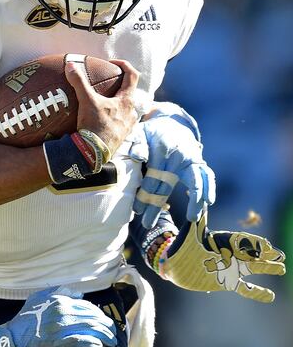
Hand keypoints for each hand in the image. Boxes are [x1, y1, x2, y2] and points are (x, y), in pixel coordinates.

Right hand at [0, 287, 116, 346]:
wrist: (11, 340)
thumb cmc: (26, 320)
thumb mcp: (38, 298)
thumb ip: (59, 292)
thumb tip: (79, 294)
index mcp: (59, 301)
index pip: (86, 306)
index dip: (98, 314)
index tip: (105, 321)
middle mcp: (61, 312)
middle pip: (91, 317)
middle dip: (105, 325)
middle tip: (113, 332)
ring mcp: (59, 327)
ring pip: (89, 328)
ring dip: (103, 335)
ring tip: (112, 341)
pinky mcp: (57, 342)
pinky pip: (80, 341)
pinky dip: (91, 342)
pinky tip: (98, 345)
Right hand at [65, 58, 139, 158]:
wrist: (94, 153)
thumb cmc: (94, 126)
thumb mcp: (86, 101)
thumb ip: (79, 82)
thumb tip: (70, 65)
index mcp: (127, 101)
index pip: (133, 76)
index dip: (124, 65)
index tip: (113, 64)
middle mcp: (132, 113)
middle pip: (130, 94)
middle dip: (121, 87)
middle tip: (108, 85)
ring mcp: (128, 127)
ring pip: (127, 110)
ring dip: (118, 104)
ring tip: (105, 104)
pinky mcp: (122, 137)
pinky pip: (121, 124)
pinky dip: (114, 119)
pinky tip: (102, 121)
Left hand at [132, 103, 215, 228]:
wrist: (171, 123)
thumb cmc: (151, 133)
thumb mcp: (140, 133)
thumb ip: (137, 144)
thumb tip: (138, 156)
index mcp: (161, 150)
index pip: (152, 178)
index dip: (144, 195)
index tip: (137, 211)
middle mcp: (178, 156)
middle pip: (167, 185)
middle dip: (156, 206)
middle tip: (148, 223)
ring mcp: (191, 159)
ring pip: (195, 181)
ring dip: (195, 200)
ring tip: (193, 218)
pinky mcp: (199, 162)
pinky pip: (207, 176)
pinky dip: (209, 188)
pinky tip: (208, 203)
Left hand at [161, 211, 285, 302]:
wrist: (175, 264)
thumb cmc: (182, 244)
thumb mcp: (191, 229)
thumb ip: (197, 215)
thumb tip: (193, 194)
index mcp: (224, 240)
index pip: (242, 240)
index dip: (253, 243)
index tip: (265, 245)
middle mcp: (230, 253)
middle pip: (252, 253)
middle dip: (266, 254)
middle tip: (281, 256)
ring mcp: (230, 268)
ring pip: (252, 268)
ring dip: (267, 268)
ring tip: (282, 268)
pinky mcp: (226, 282)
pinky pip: (244, 288)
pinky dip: (257, 292)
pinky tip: (270, 296)